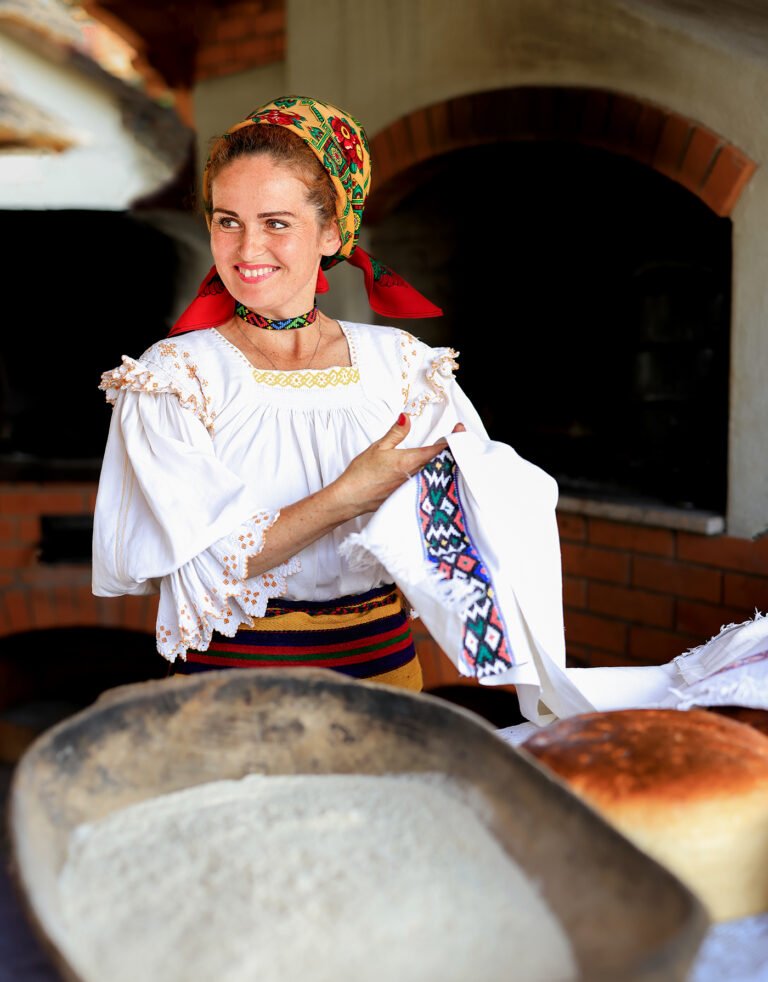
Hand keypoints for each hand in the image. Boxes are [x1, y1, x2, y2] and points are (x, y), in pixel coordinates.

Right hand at [329, 414, 464, 516]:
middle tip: (459, 440)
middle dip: (453, 451)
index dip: (453, 439)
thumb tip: (406, 417)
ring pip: (437, 474)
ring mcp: (413, 489)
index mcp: (409, 461)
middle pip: (443, 463)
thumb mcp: (378, 447)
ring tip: (452, 454)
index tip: (461, 429)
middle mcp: (415, 477)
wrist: (350, 499)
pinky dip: (436, 475)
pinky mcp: (409, 497)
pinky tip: (436, 472)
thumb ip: (396, 433)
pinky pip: (428, 484)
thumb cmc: (361, 474)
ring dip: (446, 464)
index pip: (439, 450)